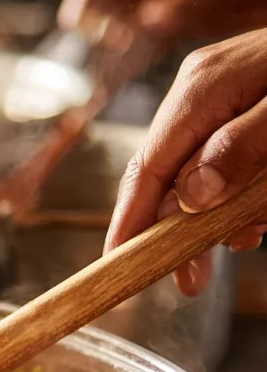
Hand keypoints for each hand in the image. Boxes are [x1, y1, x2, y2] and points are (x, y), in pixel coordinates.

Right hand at [105, 29, 266, 295]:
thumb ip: (241, 147)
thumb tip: (191, 194)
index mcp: (201, 90)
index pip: (149, 166)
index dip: (130, 220)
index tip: (118, 263)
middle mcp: (199, 92)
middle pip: (164, 174)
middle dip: (171, 230)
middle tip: (189, 281)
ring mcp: (218, 97)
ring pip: (193, 172)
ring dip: (212, 214)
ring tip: (243, 240)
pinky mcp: (240, 106)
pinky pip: (221, 159)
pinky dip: (234, 194)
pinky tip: (254, 214)